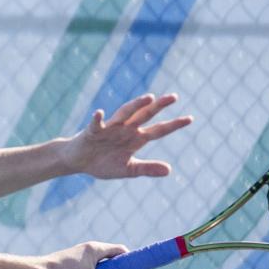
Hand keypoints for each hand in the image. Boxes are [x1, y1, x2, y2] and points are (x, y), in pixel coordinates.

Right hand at [68, 92, 192, 179]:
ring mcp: (110, 128)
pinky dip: (97, 119)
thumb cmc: (103, 163)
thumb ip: (147, 169)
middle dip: (158, 106)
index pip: (158, 130)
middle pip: (145, 115)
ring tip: (148, 97)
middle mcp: (126, 129)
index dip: (173, 125)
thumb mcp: (127, 169)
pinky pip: (96, 124)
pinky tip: (99, 113)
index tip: (190, 119)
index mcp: (136, 139)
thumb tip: (169, 170)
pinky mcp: (93, 131)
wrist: (79, 161)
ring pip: (125, 113)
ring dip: (136, 105)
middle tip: (174, 97)